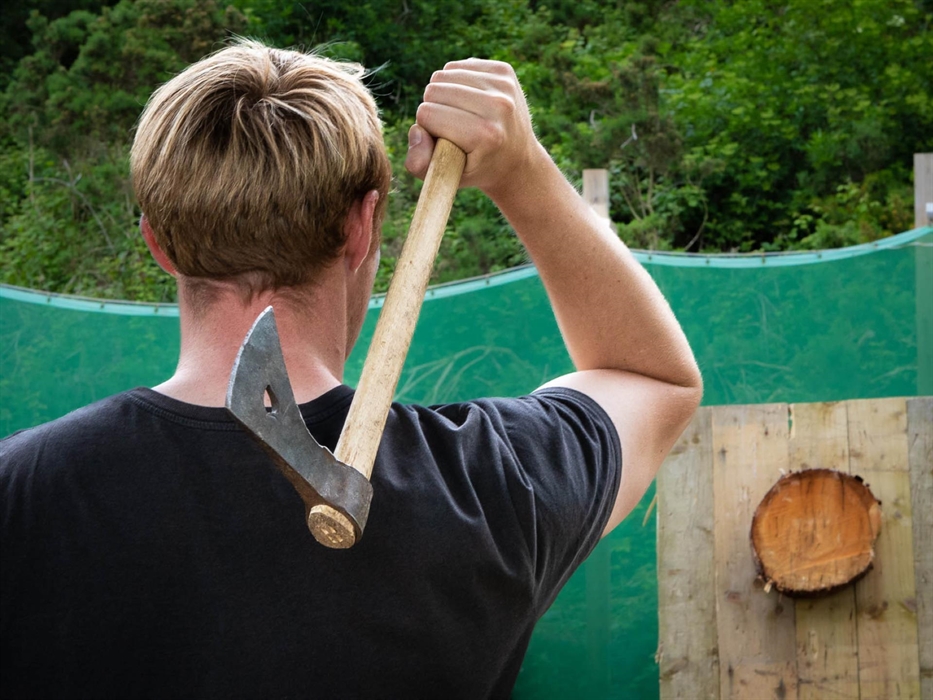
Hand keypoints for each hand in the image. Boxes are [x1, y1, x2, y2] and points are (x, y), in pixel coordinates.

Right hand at [404, 59, 546, 200]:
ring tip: (459, 115)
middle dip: (434, 109)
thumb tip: (417, 129)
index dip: (428, 128)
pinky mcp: (505, 71)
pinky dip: (456, 82)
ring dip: (443, 95)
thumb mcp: (445, 178)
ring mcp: (504, 85)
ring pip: (443, 75)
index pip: (427, 113)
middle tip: (452, 128)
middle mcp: (498, 106)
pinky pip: (458, 66)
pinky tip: (468, 101)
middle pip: (434, 90)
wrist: (517, 159)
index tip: (445, 141)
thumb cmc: (476, 169)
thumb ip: (418, 164)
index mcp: (484, 134)